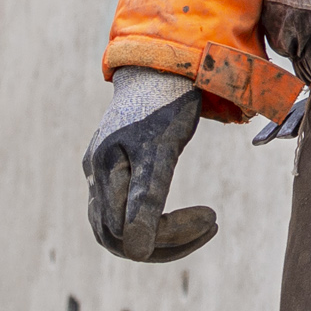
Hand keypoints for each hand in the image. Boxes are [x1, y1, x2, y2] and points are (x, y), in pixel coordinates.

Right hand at [83, 69, 219, 262]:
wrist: (162, 59)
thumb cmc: (165, 100)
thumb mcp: (162, 148)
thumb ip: (147, 198)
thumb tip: (135, 251)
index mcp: (103, 169)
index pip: (127, 231)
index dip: (169, 235)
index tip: (214, 217)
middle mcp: (96, 172)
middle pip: (118, 235)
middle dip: (167, 241)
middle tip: (212, 224)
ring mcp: (102, 168)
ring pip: (119, 226)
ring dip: (162, 235)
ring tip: (206, 224)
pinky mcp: (114, 164)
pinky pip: (125, 208)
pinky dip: (154, 219)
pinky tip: (185, 215)